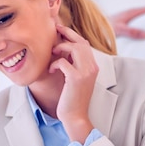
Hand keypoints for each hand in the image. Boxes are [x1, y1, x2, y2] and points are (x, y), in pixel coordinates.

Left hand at [49, 24, 97, 143]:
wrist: (75, 116)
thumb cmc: (72, 98)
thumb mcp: (74, 78)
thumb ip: (72, 64)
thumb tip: (62, 50)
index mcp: (92, 66)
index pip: (85, 44)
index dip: (73, 34)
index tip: (60, 29)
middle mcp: (91, 67)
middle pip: (81, 42)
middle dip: (67, 33)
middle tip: (55, 30)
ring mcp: (85, 72)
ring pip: (75, 48)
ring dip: (61, 47)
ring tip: (53, 53)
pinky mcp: (75, 78)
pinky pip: (63, 62)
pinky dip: (55, 63)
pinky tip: (51, 70)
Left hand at [109, 5, 144, 38]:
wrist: (97, 27)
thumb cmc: (106, 26)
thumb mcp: (119, 29)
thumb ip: (132, 32)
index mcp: (133, 11)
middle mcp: (132, 13)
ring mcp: (128, 17)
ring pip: (143, 18)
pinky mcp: (125, 22)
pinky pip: (137, 23)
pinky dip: (142, 27)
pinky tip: (142, 36)